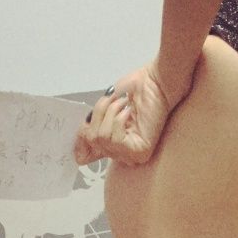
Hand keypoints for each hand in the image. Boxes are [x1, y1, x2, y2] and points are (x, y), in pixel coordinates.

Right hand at [73, 55, 194, 167]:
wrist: (157, 81)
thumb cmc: (135, 89)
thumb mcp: (105, 106)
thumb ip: (92, 124)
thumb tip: (81, 137)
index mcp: (115, 143)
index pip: (88, 156)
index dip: (80, 142)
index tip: (82, 128)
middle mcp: (123, 153)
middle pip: (92, 142)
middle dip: (98, 115)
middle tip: (112, 101)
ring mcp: (132, 155)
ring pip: (101, 139)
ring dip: (109, 114)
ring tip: (124, 105)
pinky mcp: (140, 153)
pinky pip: (114, 140)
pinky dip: (118, 120)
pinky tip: (130, 112)